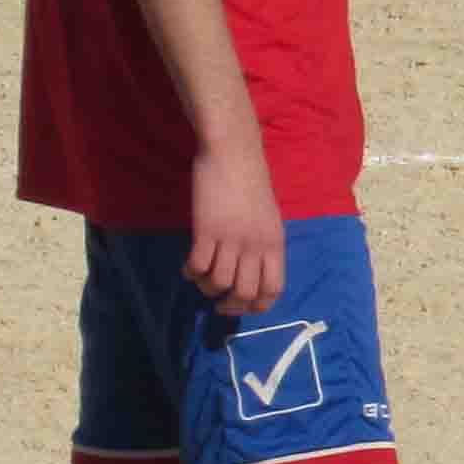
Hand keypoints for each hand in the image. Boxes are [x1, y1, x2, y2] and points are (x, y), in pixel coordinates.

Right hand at [185, 138, 285, 315]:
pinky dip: (190, 272)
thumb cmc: (251, 185)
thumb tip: (253, 272)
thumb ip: (263, 245)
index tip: (242, 307)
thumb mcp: (269, 218)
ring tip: (202, 278)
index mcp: (275, 244)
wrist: (234, 156)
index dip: (257, 306)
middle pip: (245, 293)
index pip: (273, 289)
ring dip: (206, 287)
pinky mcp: (207, 230)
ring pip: (218, 283)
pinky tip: (188, 266)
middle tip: (217, 301)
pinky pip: (197, 265)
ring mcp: (231, 238)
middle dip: (229, 305)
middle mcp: (256, 245)